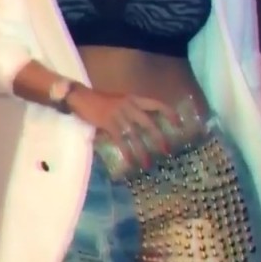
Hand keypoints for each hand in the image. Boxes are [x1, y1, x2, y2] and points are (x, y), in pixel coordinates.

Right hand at [67, 86, 181, 170]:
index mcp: (134, 99)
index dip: (169, 114)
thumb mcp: (120, 102)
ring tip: (148, 164)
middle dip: (159, 137)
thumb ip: (132, 112)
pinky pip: (121, 141)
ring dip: (142, 151)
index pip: (157, 104)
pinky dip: (126, 152)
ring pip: (135, 135)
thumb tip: (143, 128)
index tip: (179, 124)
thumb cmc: (100, 101)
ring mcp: (119, 114)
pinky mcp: (108, 123)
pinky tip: (130, 162)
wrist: (81, 97)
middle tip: (167, 150)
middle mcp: (129, 105)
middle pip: (149, 122)